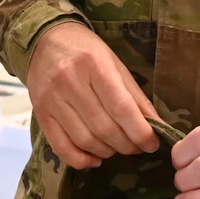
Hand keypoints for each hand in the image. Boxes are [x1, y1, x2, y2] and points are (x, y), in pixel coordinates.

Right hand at [23, 21, 160, 168]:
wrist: (44, 38)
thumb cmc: (85, 50)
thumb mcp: (115, 63)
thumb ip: (135, 96)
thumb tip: (159, 127)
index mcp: (94, 64)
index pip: (121, 108)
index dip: (140, 132)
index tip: (152, 143)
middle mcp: (70, 82)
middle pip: (104, 128)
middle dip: (127, 145)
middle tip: (136, 146)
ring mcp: (52, 99)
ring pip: (85, 141)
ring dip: (108, 152)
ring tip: (116, 147)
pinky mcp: (41, 113)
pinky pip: (62, 147)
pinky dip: (81, 160)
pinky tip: (94, 158)